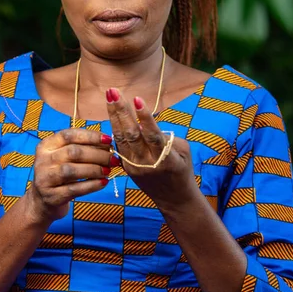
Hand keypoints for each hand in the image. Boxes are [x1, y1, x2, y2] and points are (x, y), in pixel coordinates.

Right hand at [28, 128, 119, 221]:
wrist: (42, 201)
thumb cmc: (59, 174)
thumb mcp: (64, 157)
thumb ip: (81, 148)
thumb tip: (107, 144)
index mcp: (46, 145)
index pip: (69, 135)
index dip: (90, 136)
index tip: (109, 140)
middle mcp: (43, 160)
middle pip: (72, 152)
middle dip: (97, 154)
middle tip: (113, 159)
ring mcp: (45, 179)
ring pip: (72, 170)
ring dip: (94, 169)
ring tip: (108, 170)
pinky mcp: (51, 196)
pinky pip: (74, 189)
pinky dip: (91, 185)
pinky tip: (103, 182)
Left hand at [106, 88, 198, 212]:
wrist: (175, 200)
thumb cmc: (183, 170)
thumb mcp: (182, 151)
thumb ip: (165, 136)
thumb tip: (145, 123)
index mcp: (166, 159)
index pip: (152, 135)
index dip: (144, 117)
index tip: (137, 98)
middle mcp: (147, 163)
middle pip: (131, 134)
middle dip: (121, 111)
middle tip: (113, 91)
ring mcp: (134, 167)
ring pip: (121, 138)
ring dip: (114, 116)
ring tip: (110, 97)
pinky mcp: (127, 169)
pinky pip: (119, 146)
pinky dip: (115, 128)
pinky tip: (112, 112)